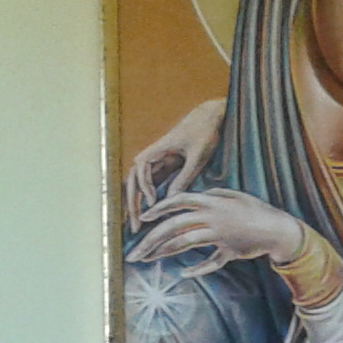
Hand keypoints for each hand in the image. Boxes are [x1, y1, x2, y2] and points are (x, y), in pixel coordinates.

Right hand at [123, 98, 224, 222]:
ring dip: (135, 205)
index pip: (140, 169)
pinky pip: (150, 187)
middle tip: (134, 226)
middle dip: (132, 204)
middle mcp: (152, 156)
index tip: (153, 202)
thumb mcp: (198, 155)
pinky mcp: (164, 168)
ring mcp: (156, 162)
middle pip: (133, 181)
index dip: (144, 187)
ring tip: (135, 226)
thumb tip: (171, 199)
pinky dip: (145, 202)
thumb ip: (185, 176)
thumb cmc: (204, 132)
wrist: (209, 116)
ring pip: (138, 186)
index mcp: (157, 149)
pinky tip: (147, 218)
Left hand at [128, 190, 309, 276]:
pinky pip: (211, 262)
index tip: (143, 217)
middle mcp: (213, 217)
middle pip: (174, 226)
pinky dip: (198, 269)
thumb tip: (194, 196)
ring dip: (163, 252)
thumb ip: (213, 194)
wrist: (280, 230)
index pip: (179, 200)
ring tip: (147, 259)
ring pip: (185, 243)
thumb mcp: (234, 195)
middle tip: (135, 252)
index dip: (159, 207)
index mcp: (212, 201)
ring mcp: (220, 235)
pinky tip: (184, 273)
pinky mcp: (229, 251)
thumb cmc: (256, 210)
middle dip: (151, 239)